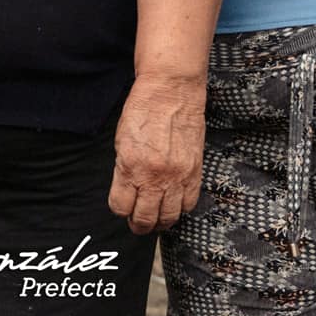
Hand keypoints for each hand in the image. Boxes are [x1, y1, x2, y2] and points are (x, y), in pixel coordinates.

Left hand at [107, 74, 206, 233]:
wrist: (171, 90)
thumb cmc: (142, 110)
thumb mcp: (121, 141)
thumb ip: (124, 169)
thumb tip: (127, 191)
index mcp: (130, 167)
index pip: (121, 207)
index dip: (120, 210)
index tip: (122, 207)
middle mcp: (155, 176)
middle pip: (146, 218)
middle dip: (139, 225)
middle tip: (138, 224)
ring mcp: (178, 176)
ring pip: (170, 216)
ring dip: (161, 221)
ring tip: (156, 218)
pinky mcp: (195, 171)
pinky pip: (190, 203)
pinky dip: (181, 208)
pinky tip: (174, 203)